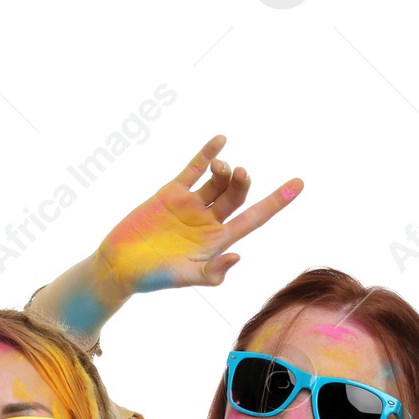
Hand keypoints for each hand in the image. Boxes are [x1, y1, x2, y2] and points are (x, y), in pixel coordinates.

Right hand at [94, 134, 302, 295]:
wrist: (118, 264)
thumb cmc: (152, 277)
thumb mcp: (185, 278)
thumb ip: (212, 272)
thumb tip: (238, 255)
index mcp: (217, 241)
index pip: (255, 218)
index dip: (277, 201)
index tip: (299, 184)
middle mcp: (208, 220)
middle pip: (237, 195)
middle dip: (242, 182)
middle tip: (240, 173)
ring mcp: (191, 204)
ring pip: (217, 181)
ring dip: (225, 169)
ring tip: (224, 167)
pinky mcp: (171, 192)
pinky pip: (194, 168)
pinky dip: (207, 154)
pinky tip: (221, 140)